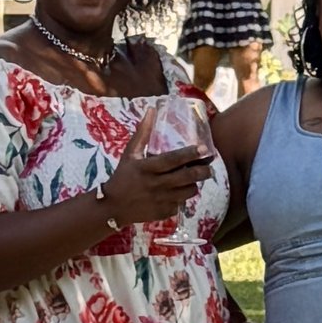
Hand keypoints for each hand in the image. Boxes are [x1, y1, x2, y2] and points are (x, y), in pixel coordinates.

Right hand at [100, 104, 213, 229]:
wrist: (112, 206)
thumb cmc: (123, 176)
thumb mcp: (130, 153)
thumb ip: (142, 133)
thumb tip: (151, 110)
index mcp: (147, 168)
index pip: (173, 160)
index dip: (190, 154)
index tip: (204, 149)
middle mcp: (155, 184)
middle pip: (186, 177)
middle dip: (202, 172)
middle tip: (209, 167)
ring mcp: (160, 200)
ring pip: (188, 192)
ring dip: (194, 184)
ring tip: (194, 179)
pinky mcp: (163, 213)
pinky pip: (180, 204)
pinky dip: (182, 197)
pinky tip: (179, 192)